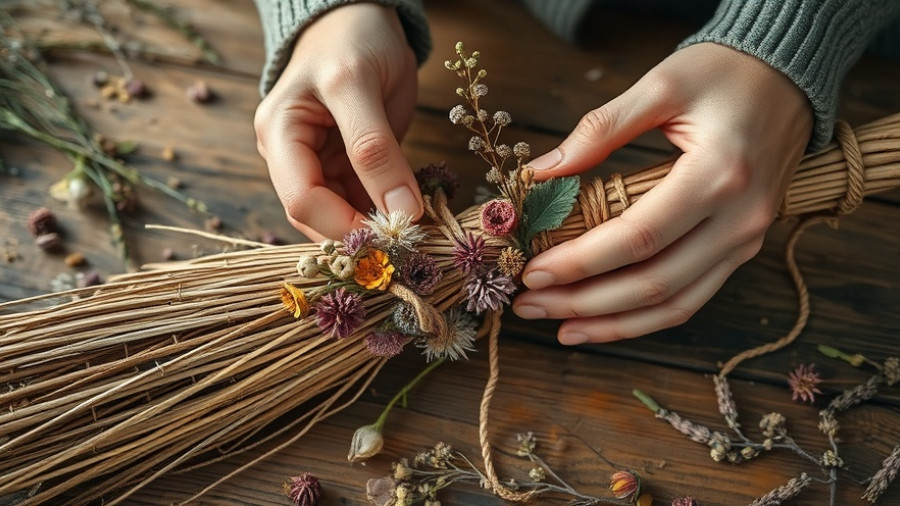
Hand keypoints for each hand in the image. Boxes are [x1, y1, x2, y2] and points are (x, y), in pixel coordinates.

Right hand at [254, 4, 421, 240]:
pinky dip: (385, 214)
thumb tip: (401, 211)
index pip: (302, 199)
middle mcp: (291, 157)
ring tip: (414, 232)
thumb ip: (375, 148)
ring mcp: (320, 164)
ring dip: (374, 229)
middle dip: (357, 233)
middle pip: (316, 217)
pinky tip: (412, 216)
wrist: (362, 19)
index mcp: (278, 135)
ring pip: (341, 217)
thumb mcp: (358, 85)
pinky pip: (362, 203)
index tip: (391, 234)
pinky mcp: (347, 168)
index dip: (343, 225)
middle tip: (406, 241)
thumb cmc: (350, 39)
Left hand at [513, 42, 813, 343]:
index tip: (532, 272)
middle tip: (529, 305)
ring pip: (674, 304)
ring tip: (559, 328)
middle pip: (653, 282)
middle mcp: (739, 219)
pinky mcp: (742, 248)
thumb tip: (540, 173)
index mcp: (719, 176)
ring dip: (612, 323)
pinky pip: (692, 297)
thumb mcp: (661, 84)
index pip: (638, 238)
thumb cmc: (725, 74)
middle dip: (584, 302)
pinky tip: (604, 322)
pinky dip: (645, 318)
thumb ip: (599, 129)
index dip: (581, 262)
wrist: (789, 76)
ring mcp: (745, 240)